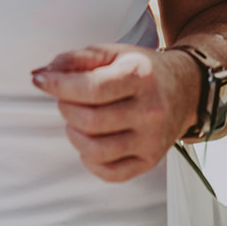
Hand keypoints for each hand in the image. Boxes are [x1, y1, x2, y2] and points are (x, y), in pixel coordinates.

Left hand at [31, 44, 201, 181]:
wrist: (186, 89)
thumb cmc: (142, 70)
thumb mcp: (112, 53)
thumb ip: (74, 59)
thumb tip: (40, 74)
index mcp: (140, 77)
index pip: (91, 89)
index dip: (58, 86)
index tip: (41, 81)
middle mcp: (150, 110)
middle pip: (90, 121)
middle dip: (66, 109)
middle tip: (67, 100)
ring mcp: (152, 140)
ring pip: (96, 150)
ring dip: (74, 134)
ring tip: (78, 120)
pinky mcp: (150, 161)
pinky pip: (110, 173)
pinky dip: (90, 160)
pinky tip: (91, 141)